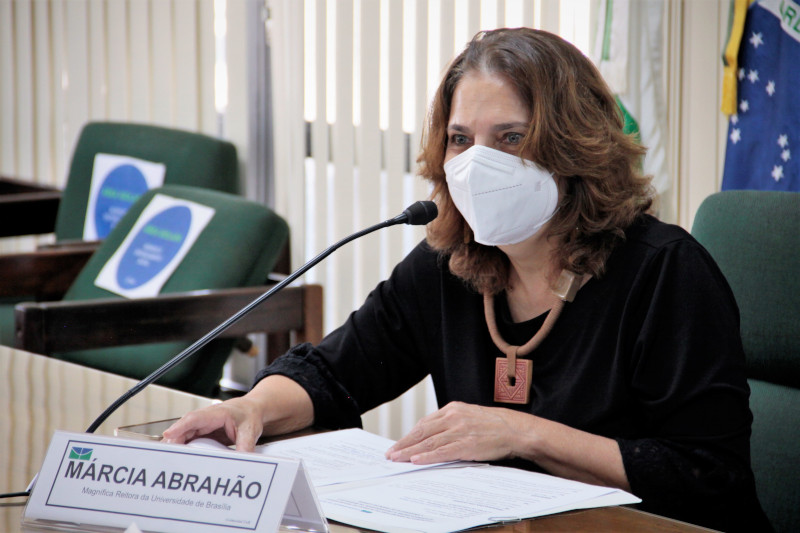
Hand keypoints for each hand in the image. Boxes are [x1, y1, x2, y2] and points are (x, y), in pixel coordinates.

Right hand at [162, 396, 264, 451]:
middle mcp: (207, 418)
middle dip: (174, 439)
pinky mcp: (203, 433)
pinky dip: (183, 448)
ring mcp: (203, 425)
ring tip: (169, 458)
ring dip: (176, 445)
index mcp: (218, 413)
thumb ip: (246, 446)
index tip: (169, 434)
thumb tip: (242, 460)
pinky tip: (178, 458)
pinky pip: (189, 440)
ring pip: (185, 434)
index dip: (181, 426)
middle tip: (167, 453)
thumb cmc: (250, 415)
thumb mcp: (250, 430)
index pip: (195, 418)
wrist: (252, 410)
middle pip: (186, 428)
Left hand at [385, 401, 524, 463]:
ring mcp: (459, 430)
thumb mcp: (469, 415)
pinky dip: (426, 456)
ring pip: (428, 441)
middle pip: (422, 431)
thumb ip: (451, 422)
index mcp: (453, 409)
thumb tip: (432, 435)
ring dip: (409, 451)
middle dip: (404, 443)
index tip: (399, 443)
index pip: (425, 423)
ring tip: (397, 458)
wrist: (515, 429)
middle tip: (390, 453)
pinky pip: (442, 451)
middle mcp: (453, 417)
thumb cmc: (494, 425)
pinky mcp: (466, 444)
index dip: (410, 434)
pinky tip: (415, 460)